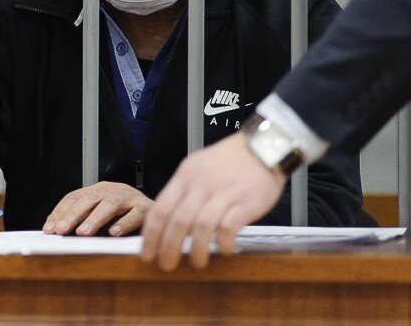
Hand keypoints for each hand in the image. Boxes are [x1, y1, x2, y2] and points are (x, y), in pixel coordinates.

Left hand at [43, 181, 152, 236]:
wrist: (160, 209)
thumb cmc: (125, 215)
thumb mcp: (100, 215)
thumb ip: (82, 220)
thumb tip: (56, 231)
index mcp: (97, 190)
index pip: (74, 197)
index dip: (60, 212)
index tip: (49, 229)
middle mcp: (112, 190)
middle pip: (90, 199)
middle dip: (73, 215)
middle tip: (61, 230)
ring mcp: (129, 197)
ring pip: (110, 204)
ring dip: (95, 218)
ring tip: (83, 232)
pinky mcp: (146, 207)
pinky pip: (135, 214)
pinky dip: (124, 223)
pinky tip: (114, 233)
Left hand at [140, 132, 285, 270]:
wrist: (263, 146)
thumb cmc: (229, 160)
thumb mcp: (198, 167)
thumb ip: (183, 191)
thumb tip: (167, 221)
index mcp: (186, 176)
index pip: (160, 208)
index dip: (151, 234)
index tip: (147, 252)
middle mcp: (201, 184)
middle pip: (177, 221)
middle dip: (167, 247)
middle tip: (165, 265)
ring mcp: (223, 193)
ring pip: (201, 226)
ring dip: (196, 250)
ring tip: (196, 263)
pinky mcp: (245, 202)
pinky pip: (229, 227)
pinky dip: (223, 242)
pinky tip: (223, 250)